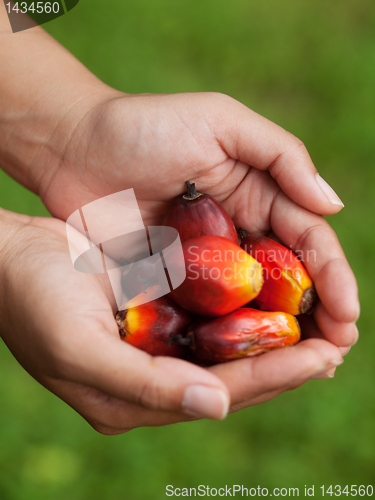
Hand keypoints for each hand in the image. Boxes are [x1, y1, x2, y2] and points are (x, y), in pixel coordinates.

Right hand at [0, 210, 345, 432]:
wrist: (7, 257)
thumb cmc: (32, 301)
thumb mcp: (76, 347)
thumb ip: (143, 383)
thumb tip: (217, 405)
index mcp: (134, 399)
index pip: (219, 394)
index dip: (274, 376)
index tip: (326, 356)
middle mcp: (152, 377)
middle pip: (232, 377)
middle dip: (286, 361)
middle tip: (339, 342)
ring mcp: (154, 344)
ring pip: (227, 348)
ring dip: (271, 336)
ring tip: (322, 323)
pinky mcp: (155, 313)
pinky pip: (210, 316)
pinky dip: (243, 310)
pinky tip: (273, 295)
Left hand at [39, 91, 358, 349]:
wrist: (72, 148)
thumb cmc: (144, 126)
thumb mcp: (220, 121)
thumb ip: (280, 156)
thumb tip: (333, 205)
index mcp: (257, 195)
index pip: (308, 240)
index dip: (333, 277)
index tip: (348, 314)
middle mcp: (237, 234)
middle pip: (288, 281)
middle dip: (317, 316)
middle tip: (335, 352)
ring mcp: (203, 264)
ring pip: (251, 306)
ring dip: (279, 337)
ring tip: (306, 369)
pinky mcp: (169, 283)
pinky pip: (205, 316)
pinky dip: (227, 339)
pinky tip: (244, 365)